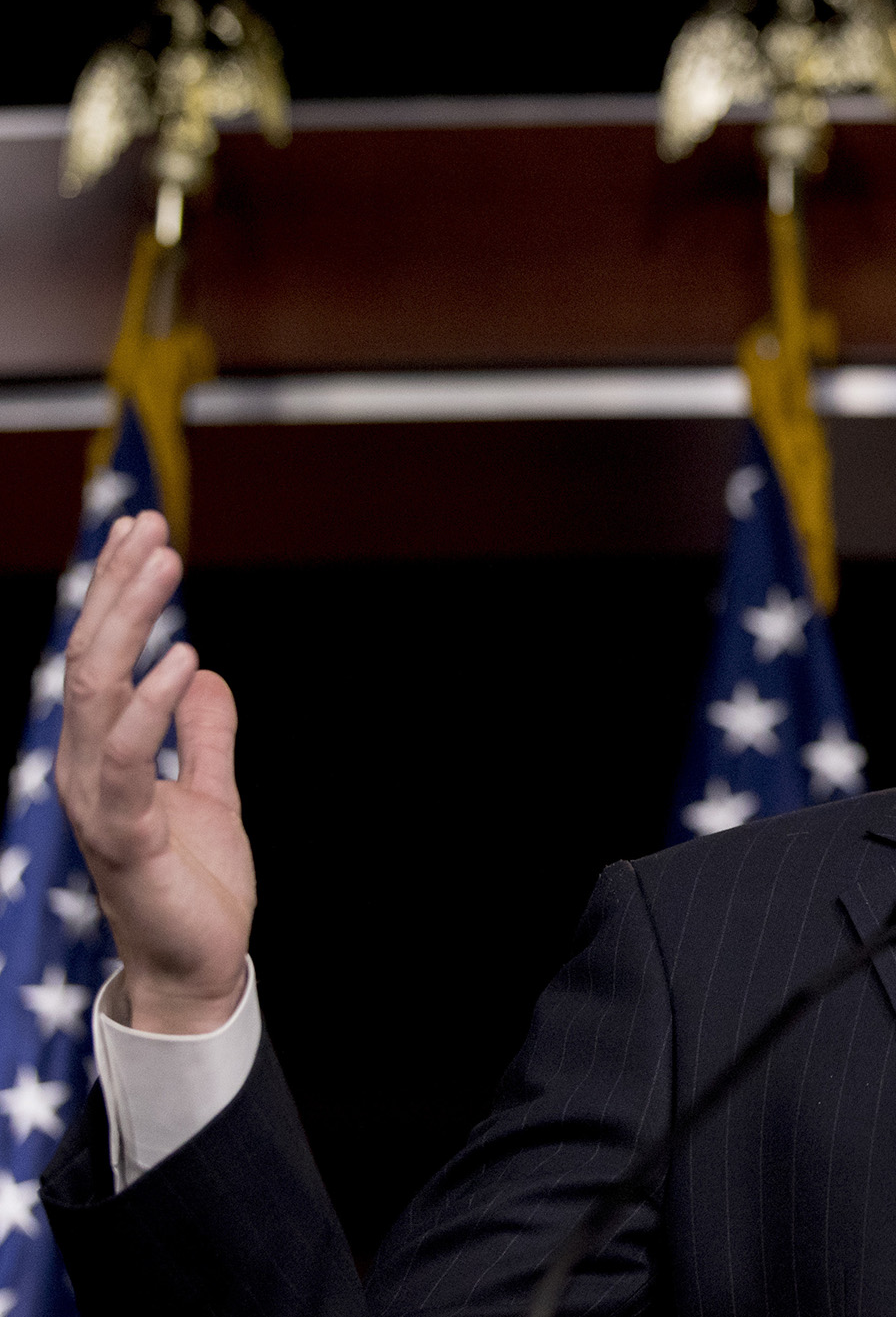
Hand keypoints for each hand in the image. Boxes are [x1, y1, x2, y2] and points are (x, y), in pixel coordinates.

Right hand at [56, 510, 254, 1032]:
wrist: (199, 965)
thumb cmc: (196, 884)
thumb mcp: (212, 792)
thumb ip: (204, 736)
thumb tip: (207, 675)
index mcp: (103, 753)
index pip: (102, 655)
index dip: (117, 590)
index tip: (143, 529)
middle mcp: (86, 767)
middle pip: (91, 657)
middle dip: (120, 587)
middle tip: (154, 527)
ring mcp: (98, 799)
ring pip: (97, 691)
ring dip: (132, 622)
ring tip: (168, 565)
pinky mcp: (125, 836)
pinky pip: (127, 759)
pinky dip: (153, 705)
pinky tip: (185, 661)